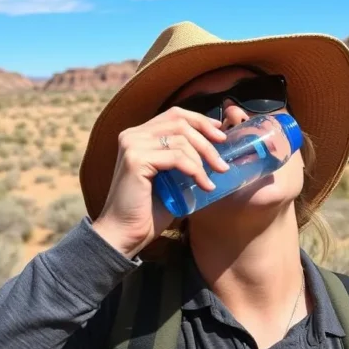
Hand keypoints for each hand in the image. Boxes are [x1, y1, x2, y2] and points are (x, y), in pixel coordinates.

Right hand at [92, 107, 230, 257]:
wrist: (125, 234)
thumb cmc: (149, 210)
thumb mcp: (171, 177)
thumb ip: (183, 158)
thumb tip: (215, 146)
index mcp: (138, 135)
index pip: (174, 114)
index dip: (200, 120)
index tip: (220, 133)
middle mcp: (132, 135)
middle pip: (179, 122)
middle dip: (207, 139)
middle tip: (223, 160)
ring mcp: (132, 145)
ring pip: (180, 139)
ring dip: (204, 158)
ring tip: (216, 176)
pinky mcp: (136, 160)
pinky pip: (176, 157)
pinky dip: (195, 170)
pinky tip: (205, 186)